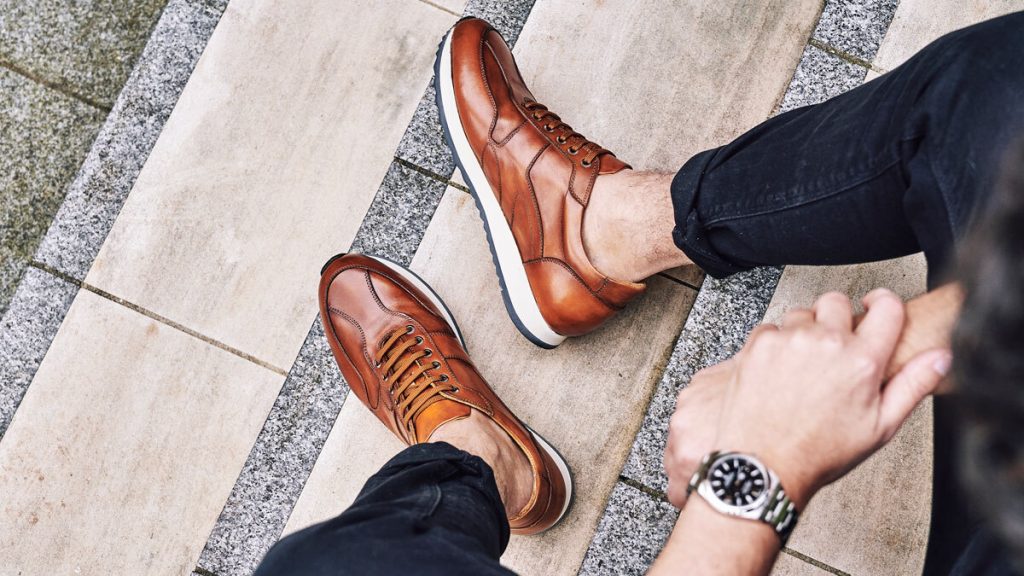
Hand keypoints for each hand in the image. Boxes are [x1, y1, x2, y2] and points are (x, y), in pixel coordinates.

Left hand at [665, 289, 950, 509]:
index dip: (883, 302)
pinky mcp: (758, 344)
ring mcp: (789, 340)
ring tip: (803, 367)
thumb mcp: (879, 427)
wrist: (764, 464)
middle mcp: (825, 342)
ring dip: (804, 331)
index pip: (886, 306)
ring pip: (801, 314)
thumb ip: (914, 385)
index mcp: (862, 360)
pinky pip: (771, 328)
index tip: (875, 305)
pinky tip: (778, 372)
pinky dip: (775, 344)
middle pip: (837, 301)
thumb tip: (941, 358)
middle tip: (833, 349)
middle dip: (838, 319)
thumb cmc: (819, 452)